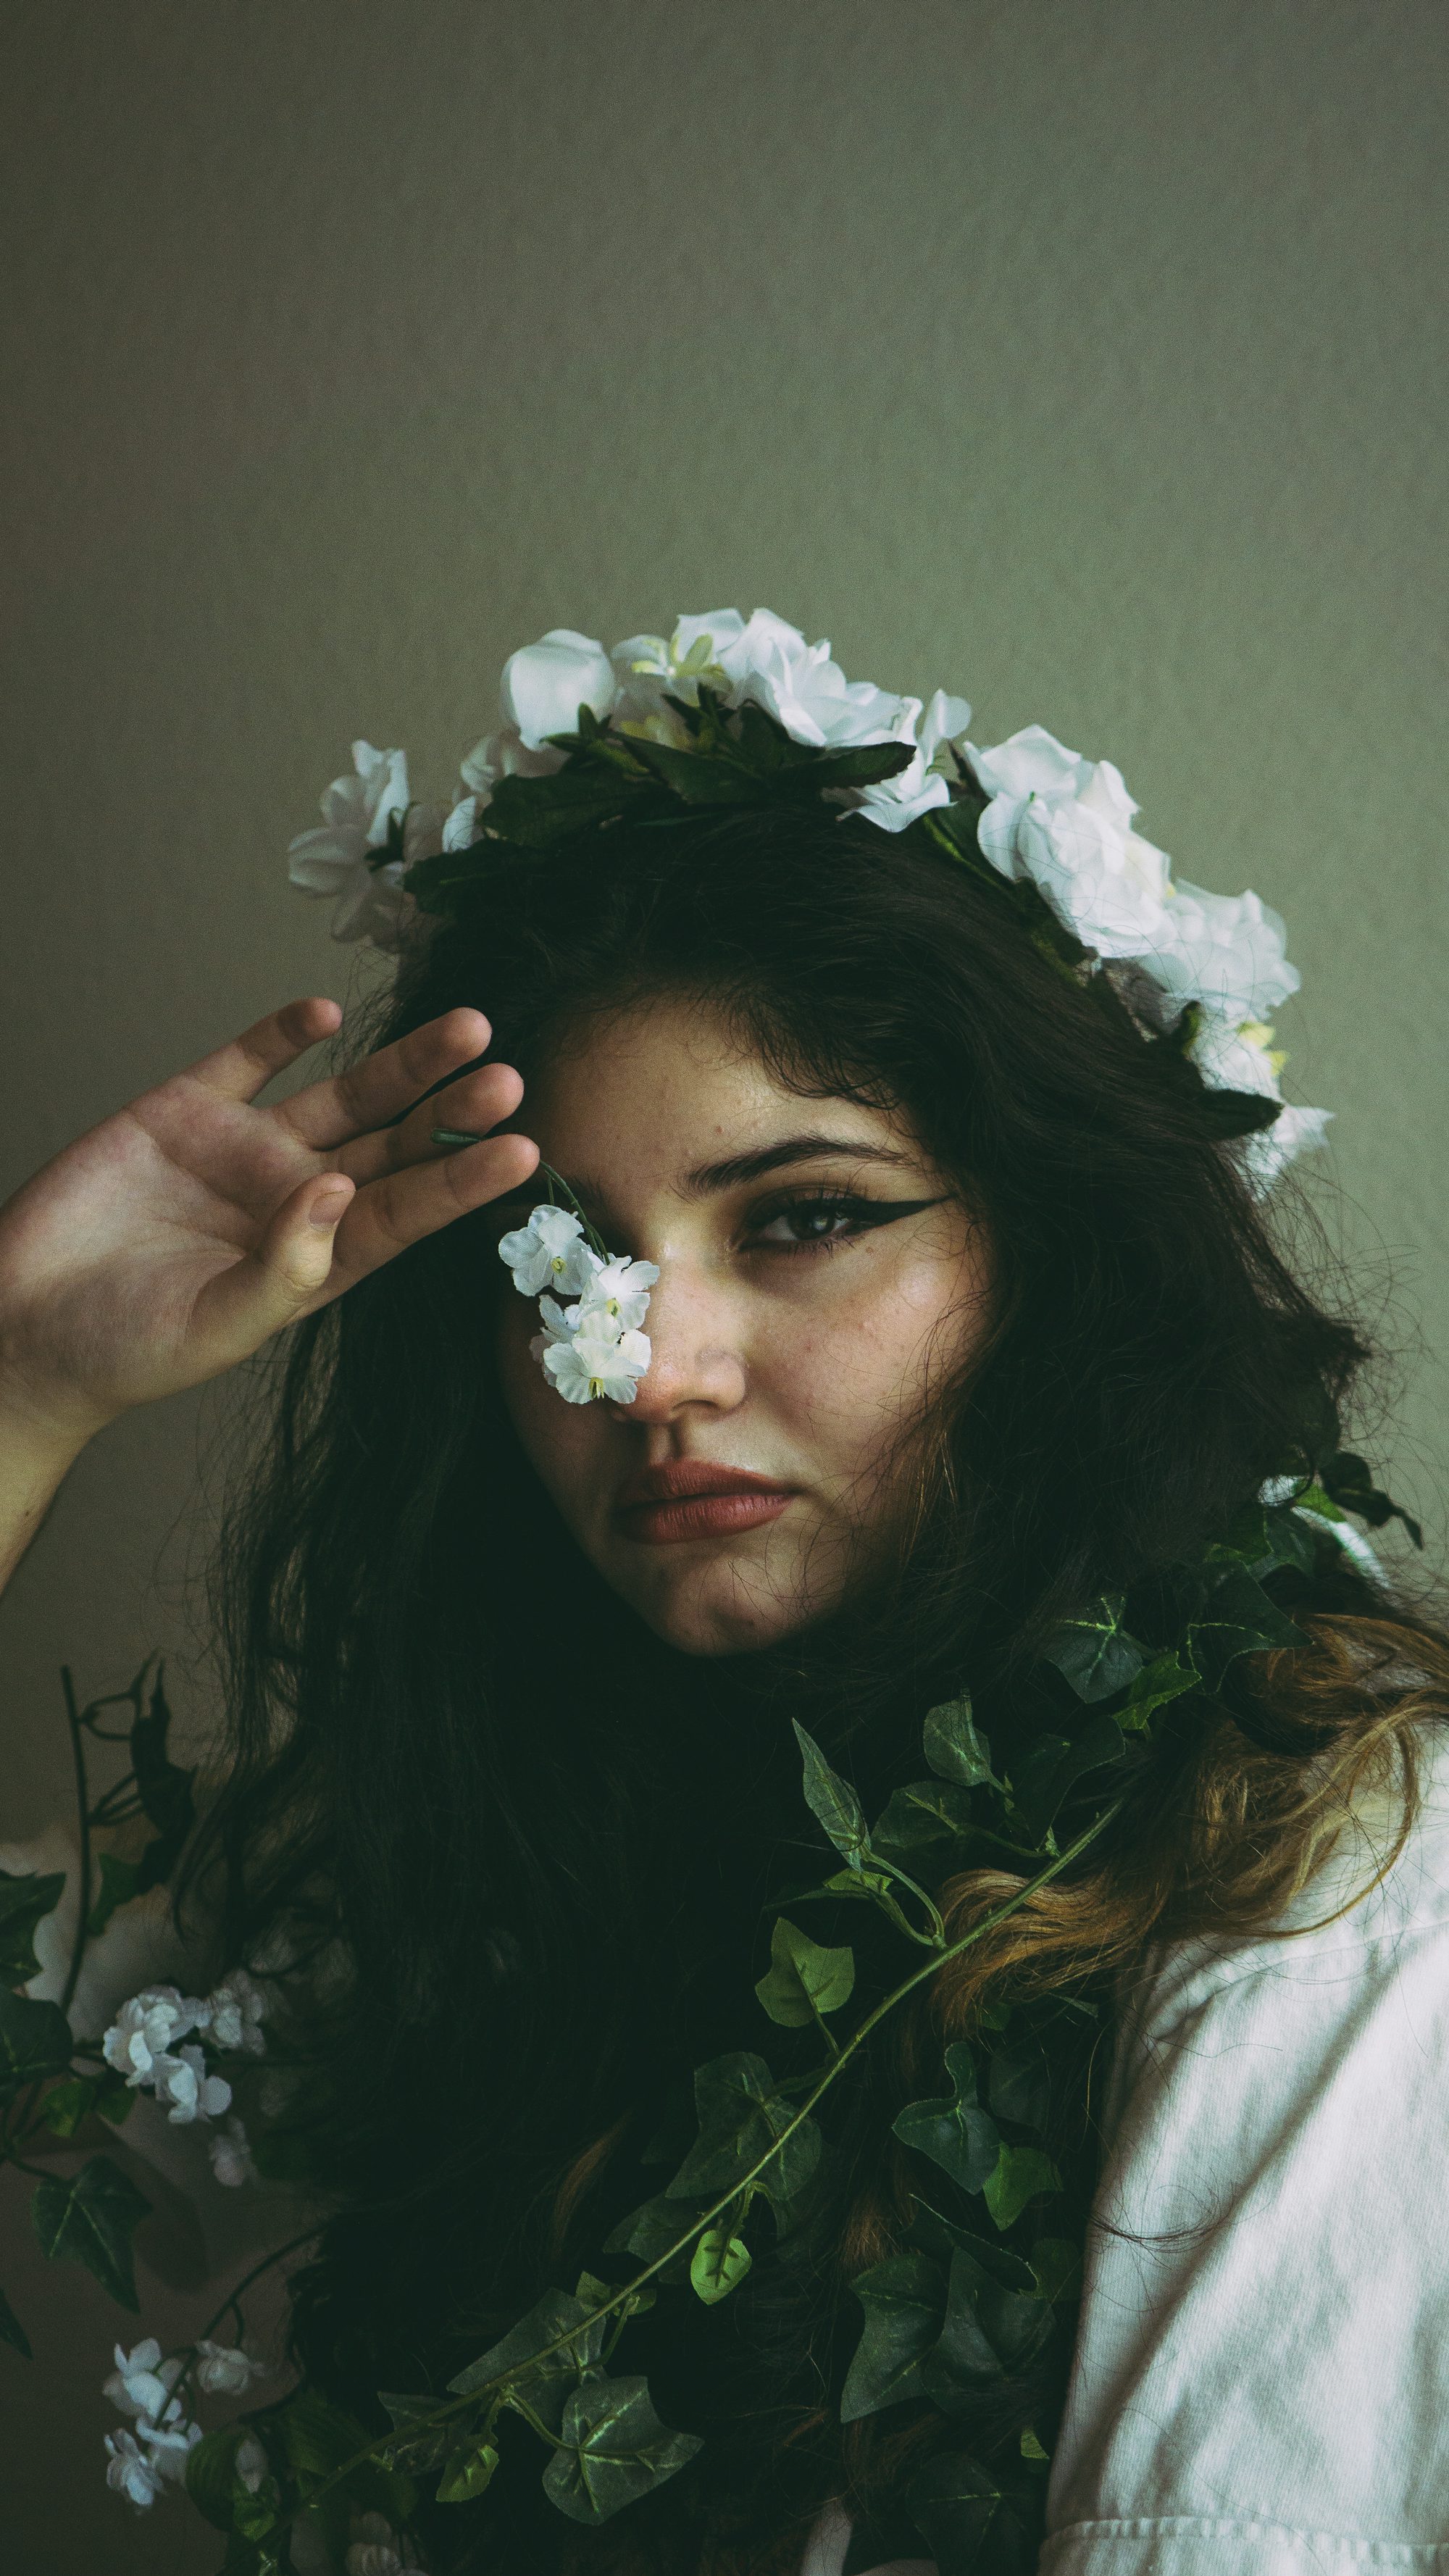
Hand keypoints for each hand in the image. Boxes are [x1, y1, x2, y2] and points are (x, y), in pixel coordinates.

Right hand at [0, 998, 537, 1450]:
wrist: (24, 1325)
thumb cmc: (124, 1350)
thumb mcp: (216, 1327)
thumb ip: (284, 1267)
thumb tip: (338, 1193)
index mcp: (319, 1259)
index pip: (410, 1212)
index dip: (464, 1181)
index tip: (523, 1150)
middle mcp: (296, 1196)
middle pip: (394, 1144)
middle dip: (451, 1109)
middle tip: (511, 1076)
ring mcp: (244, 1149)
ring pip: (343, 1094)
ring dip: (402, 1062)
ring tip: (467, 1028)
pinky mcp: (184, 1110)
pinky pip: (247, 1059)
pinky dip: (284, 1033)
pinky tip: (326, 1012)